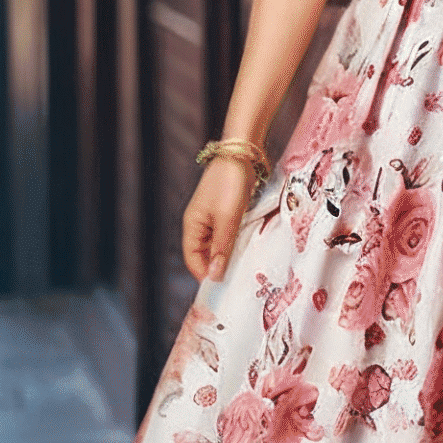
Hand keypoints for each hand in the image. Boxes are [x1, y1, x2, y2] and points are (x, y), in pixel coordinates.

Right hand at [181, 157, 257, 282]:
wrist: (243, 153)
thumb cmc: (230, 184)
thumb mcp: (227, 219)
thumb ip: (221, 248)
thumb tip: (214, 276)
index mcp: (192, 225)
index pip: (193, 259)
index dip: (204, 275)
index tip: (221, 289)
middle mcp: (201, 223)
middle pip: (205, 253)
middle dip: (218, 267)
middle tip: (236, 281)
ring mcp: (214, 216)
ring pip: (219, 244)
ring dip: (230, 254)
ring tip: (245, 268)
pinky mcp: (229, 210)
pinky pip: (230, 233)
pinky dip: (237, 242)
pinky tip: (250, 249)